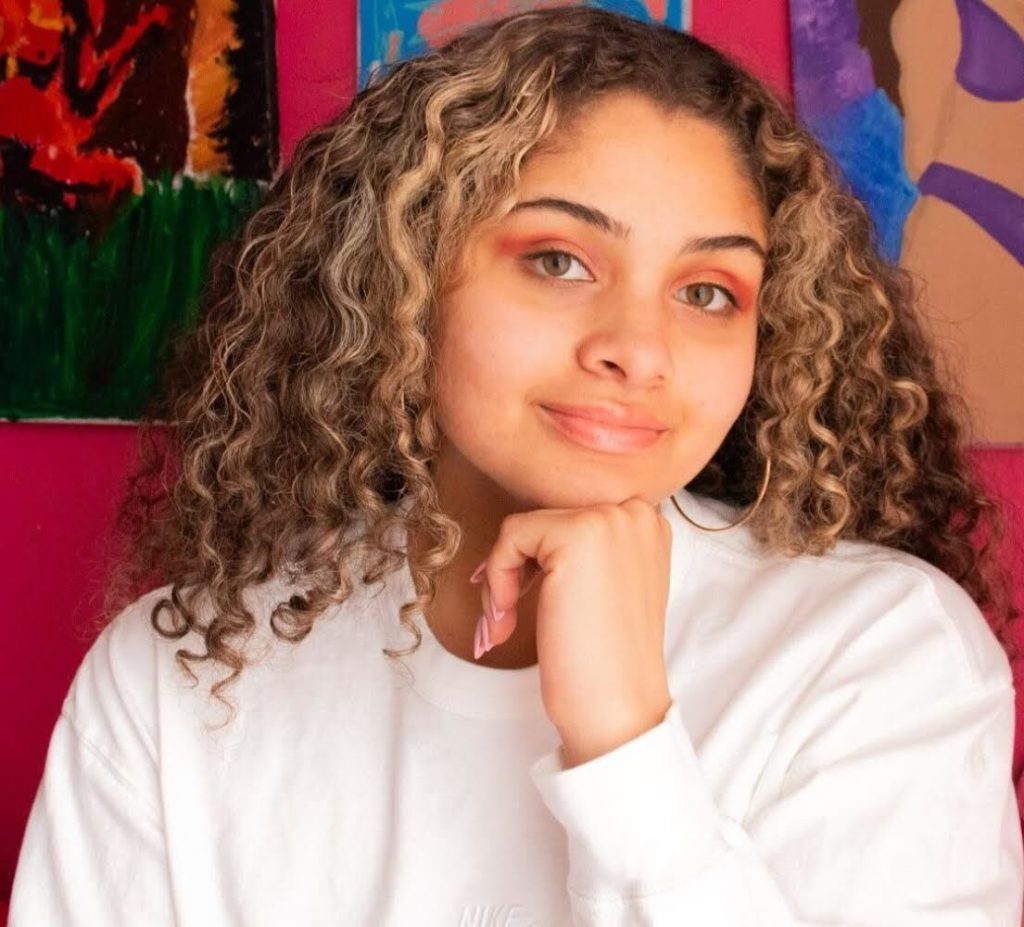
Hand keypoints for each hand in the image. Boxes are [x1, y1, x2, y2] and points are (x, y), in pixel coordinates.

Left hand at [472, 498, 673, 766]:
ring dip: (501, 579)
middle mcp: (636, 512)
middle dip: (514, 571)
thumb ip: (585, 556)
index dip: (535, 562)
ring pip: (524, 529)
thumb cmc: (604, 664)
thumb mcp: (606, 590)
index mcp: (647, 526)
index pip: (568, 520)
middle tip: (503, 621)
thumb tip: (523, 537)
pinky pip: (511, 537)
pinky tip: (506, 620)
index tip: (515, 600)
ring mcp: (611, 519)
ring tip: (502, 625)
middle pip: (544, 522)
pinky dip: (497, 578)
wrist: (616, 710)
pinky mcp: (578, 534)